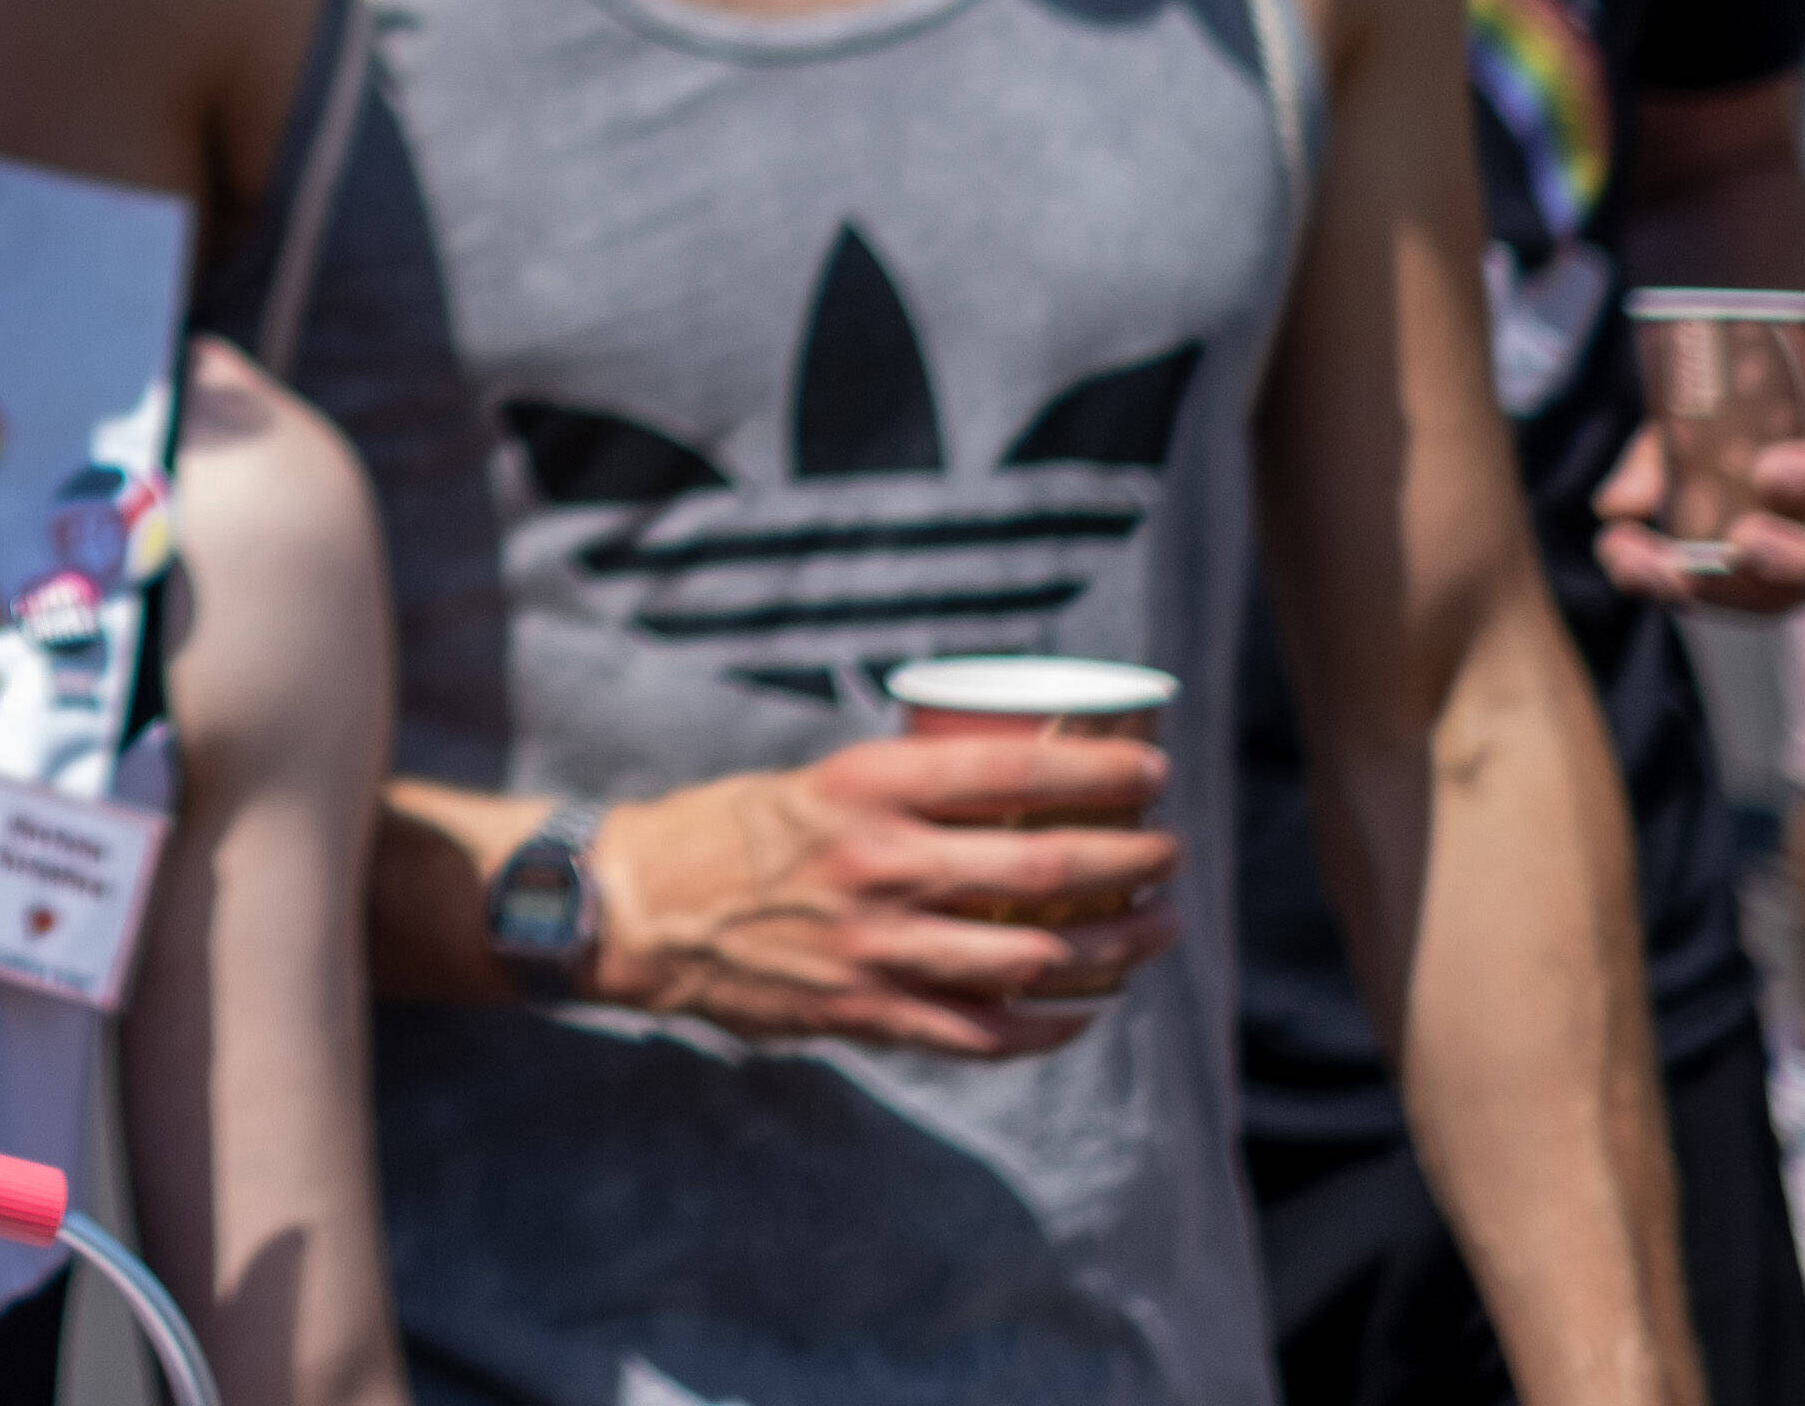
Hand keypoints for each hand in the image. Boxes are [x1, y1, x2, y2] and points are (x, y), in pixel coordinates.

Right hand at [580, 738, 1183, 1060]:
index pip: (1015, 771)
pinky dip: (1051, 1026)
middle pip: (1044, 869)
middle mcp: (878, 865)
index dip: (1102, 774)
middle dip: (1130, 861)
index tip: (1152, 773)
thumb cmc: (730, 832)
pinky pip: (986, 1033)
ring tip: (1157, 928)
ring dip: (1116, 947)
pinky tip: (1086, 1010)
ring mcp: (876, 949)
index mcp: (865, 788)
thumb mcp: (816, 781)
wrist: (636, 912)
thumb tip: (1011, 795)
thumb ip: (902, 797)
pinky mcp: (867, 1014)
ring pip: (1034, 958)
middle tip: (1167, 852)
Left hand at [1593, 417, 1804, 610]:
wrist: (1763, 441)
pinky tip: (1632, 573)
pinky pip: (1741, 605)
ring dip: (1716, 589)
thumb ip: (1671, 446)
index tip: (1763, 473)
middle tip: (1736, 545)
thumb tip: (1615, 506)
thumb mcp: (1718, 412)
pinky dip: (1682, 593)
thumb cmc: (1753, 418)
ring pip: (1787, 597)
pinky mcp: (1781, 593)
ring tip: (1652, 570)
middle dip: (1790, 558)